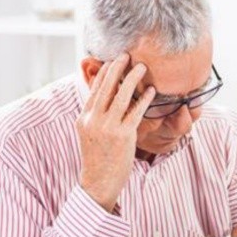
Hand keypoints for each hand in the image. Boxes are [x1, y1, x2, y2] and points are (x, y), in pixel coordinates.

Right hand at [77, 54, 154, 211]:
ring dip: (133, 78)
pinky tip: (152, 91)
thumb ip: (96, 116)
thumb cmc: (98, 157)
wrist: (98, 182)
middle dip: (117, 68)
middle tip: (127, 54)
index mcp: (84, 117)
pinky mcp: (123, 136)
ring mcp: (108, 127)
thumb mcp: (90, 133)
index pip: (95, 89)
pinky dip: (145, 99)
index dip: (105, 72)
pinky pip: (136, 112)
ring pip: (122, 96)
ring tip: (142, 67)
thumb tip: (106, 99)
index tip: (113, 60)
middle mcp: (94, 119)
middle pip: (107, 87)